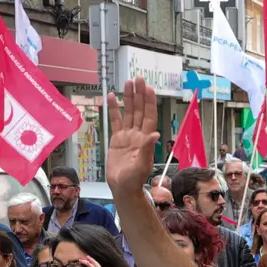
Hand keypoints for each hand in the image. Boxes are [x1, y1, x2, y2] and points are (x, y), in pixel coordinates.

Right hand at [106, 78, 159, 197]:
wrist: (122, 187)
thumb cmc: (133, 180)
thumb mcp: (142, 165)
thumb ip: (147, 149)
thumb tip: (155, 134)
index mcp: (146, 139)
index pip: (149, 116)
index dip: (149, 103)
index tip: (148, 88)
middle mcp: (138, 134)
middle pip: (139, 110)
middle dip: (139, 95)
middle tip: (138, 78)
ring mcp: (127, 136)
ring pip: (128, 113)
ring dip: (128, 98)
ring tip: (128, 83)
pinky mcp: (117, 139)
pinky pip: (115, 121)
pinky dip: (114, 109)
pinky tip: (111, 97)